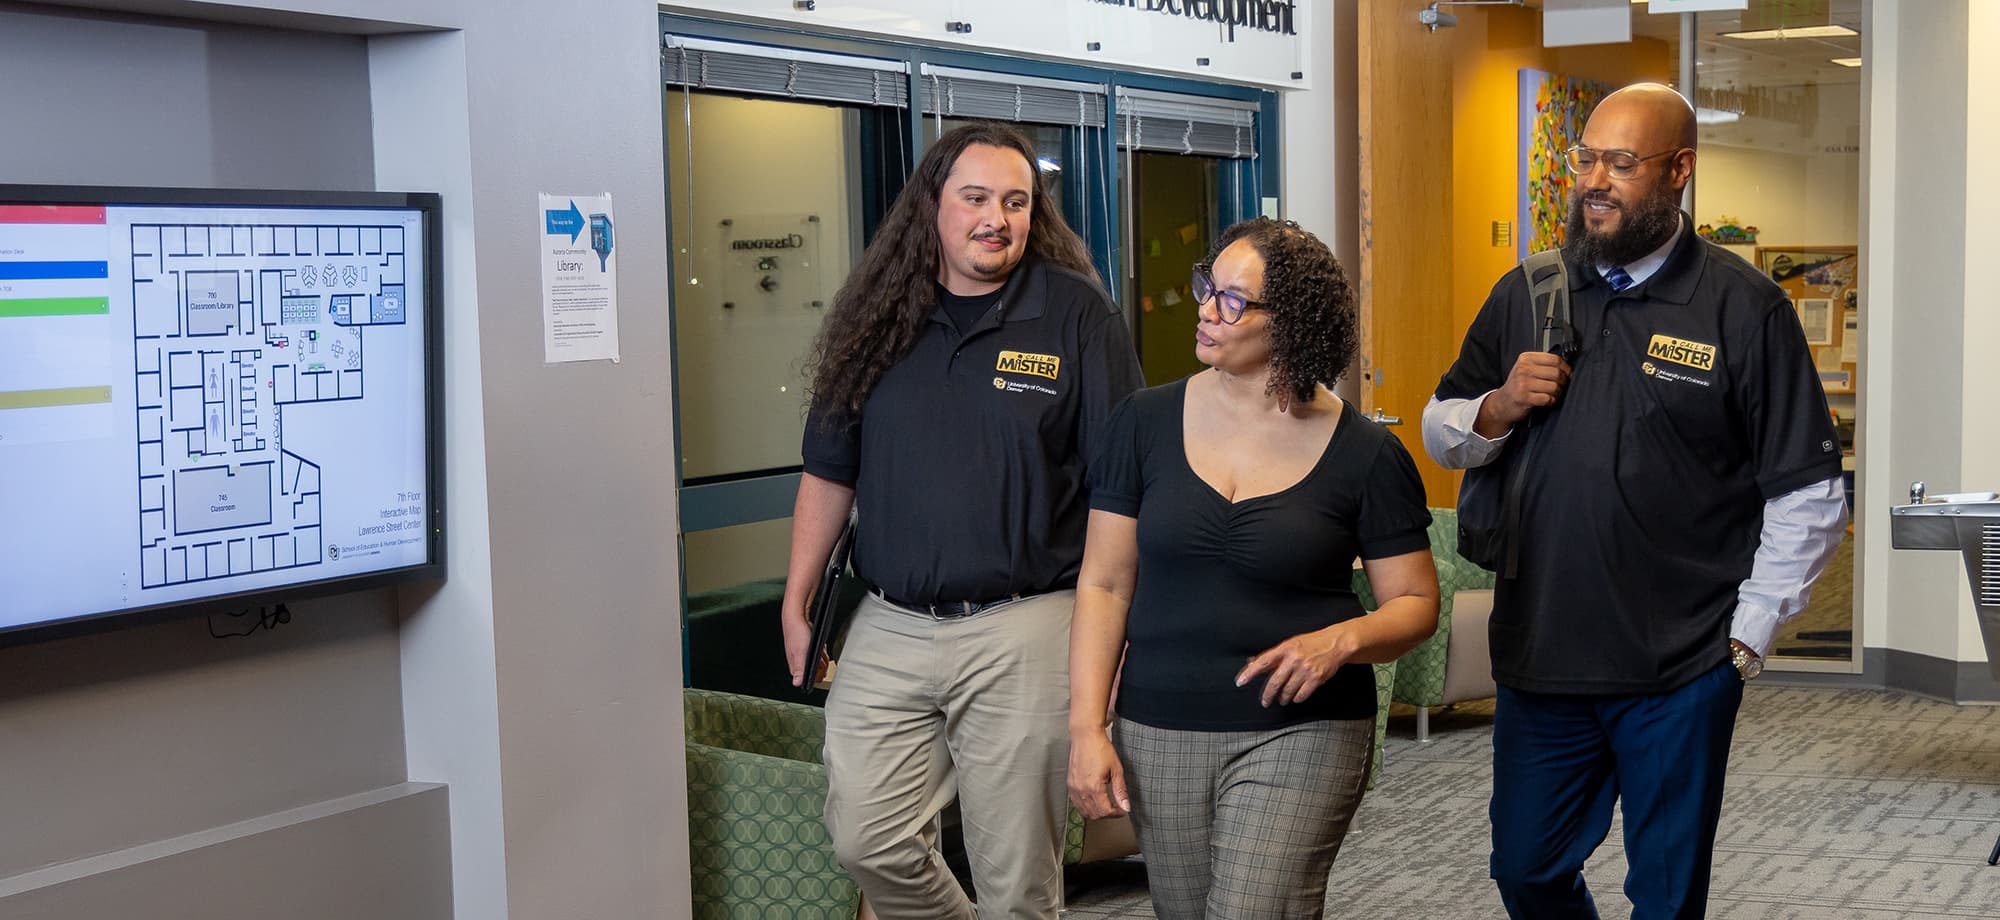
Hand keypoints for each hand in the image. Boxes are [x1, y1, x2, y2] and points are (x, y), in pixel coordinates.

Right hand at [782, 609, 815, 687]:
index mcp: (795, 667)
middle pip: (814, 671)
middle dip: (821, 666)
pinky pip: (818, 653)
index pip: (808, 680)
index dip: (817, 676)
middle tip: (822, 660)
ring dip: (822, 658)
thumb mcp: (800, 653)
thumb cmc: (796, 634)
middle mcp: (798, 662)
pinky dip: (822, 651)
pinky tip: (821, 647)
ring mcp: (803, 655)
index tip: (822, 671)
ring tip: (821, 652)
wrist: (797, 617)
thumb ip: (800, 670)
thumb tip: (796, 683)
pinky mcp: (807, 648)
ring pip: (817, 662)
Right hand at [1067, 727, 1129, 818]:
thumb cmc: (1100, 749)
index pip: (1105, 811)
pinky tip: (1093, 802)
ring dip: (1096, 812)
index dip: (1116, 814)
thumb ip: (1121, 791)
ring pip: (1084, 811)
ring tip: (1106, 805)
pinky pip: (1076, 803)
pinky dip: (1085, 807)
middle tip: (1116, 808)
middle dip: (1107, 814)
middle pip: (1094, 814)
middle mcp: (1081, 789)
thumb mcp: (1116, 770)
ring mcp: (1074, 787)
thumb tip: (1126, 807)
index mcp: (1094, 787)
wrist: (1086, 736)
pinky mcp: (1070, 784)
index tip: (1122, 810)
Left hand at [1236, 627, 1355, 707]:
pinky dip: (1297, 698)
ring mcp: (1305, 669)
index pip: (1262, 662)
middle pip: (1274, 682)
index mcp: (1285, 649)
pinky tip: (1295, 698)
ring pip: (1288, 690)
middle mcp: (1294, 659)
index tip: (1240, 682)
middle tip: (1265, 701)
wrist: (1336, 643)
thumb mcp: (1290, 643)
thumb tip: (1252, 662)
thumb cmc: (1312, 643)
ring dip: (1283, 698)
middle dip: (1268, 695)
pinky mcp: (1316, 678)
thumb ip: (1273, 655)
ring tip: (1282, 699)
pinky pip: (1302, 694)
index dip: (1250, 673)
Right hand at [1479, 352, 1572, 433]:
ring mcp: (1522, 383)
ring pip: (1554, 386)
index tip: (1568, 374)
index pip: (1555, 359)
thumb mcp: (1526, 369)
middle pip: (1556, 373)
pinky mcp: (1524, 398)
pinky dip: (1551, 401)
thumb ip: (1542, 365)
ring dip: (1558, 393)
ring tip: (1554, 395)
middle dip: (1564, 382)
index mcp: (1526, 358)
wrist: (1502, 403)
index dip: (1566, 368)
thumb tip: (1567, 368)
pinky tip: (1547, 401)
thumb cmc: (1518, 386)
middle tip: (1562, 386)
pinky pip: (1548, 398)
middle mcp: (1523, 369)